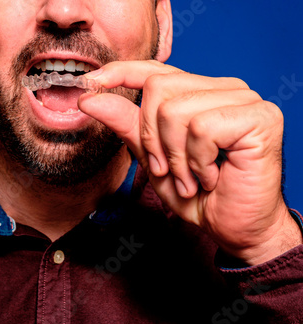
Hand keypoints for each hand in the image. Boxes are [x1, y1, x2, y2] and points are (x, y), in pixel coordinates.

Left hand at [79, 60, 301, 265]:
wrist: (234, 228)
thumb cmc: (197, 193)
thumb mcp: (152, 157)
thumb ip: (126, 124)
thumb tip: (90, 97)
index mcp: (199, 93)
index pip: (155, 70)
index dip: (120, 72)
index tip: (89, 83)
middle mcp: (223, 89)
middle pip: (158, 89)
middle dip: (152, 140)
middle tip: (169, 170)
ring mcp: (245, 100)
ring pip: (176, 111)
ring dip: (176, 158)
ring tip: (192, 178)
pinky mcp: (260, 117)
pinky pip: (202, 128)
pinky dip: (198, 162)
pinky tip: (212, 177)